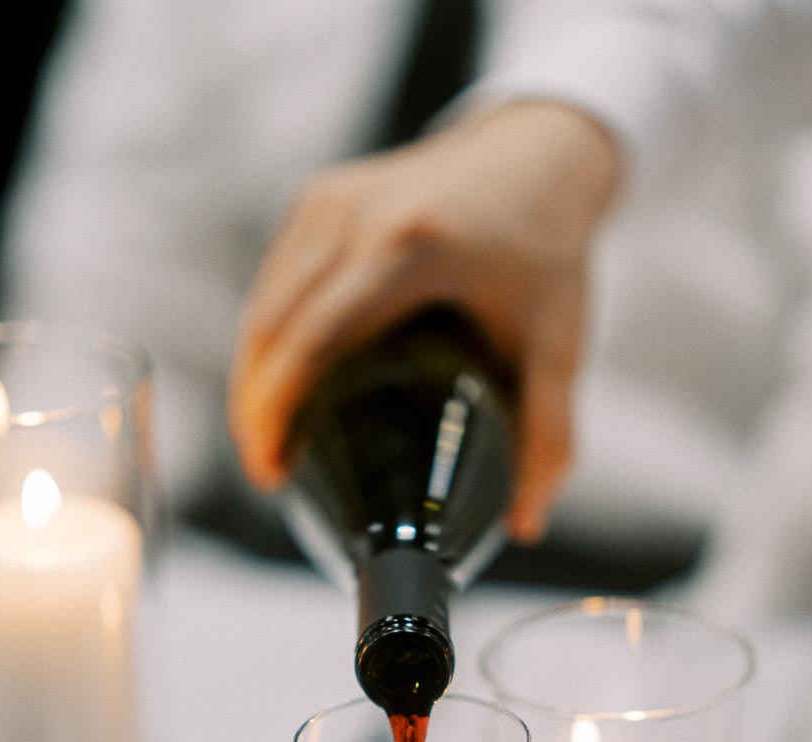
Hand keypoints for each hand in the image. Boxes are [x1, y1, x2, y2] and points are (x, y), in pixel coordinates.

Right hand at [228, 101, 621, 540]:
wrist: (541, 149)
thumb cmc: (549, 244)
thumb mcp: (559, 342)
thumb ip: (549, 436)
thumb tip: (527, 521)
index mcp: (409, 245)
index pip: (313, 339)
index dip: (277, 412)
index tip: (272, 471)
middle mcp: (355, 211)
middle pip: (270, 325)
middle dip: (254, 407)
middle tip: (270, 473)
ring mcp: (328, 198)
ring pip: (261, 303)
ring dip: (252, 375)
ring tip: (269, 441)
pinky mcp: (318, 196)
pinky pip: (273, 280)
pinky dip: (266, 337)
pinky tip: (278, 386)